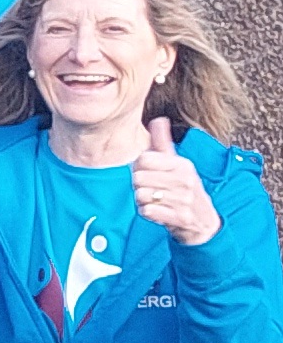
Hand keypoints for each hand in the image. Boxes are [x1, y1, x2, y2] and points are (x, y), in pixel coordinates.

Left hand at [138, 118, 221, 244]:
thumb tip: (158, 119)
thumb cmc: (184, 189)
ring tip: (156, 201)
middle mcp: (185, 180)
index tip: (149, 173)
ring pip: (140, 194)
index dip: (139, 167)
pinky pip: (147, 211)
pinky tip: (158, 211)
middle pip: (138, 177)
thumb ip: (163, 143)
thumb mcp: (177, 164)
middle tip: (152, 189)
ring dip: (142, 200)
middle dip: (139, 185)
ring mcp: (184, 199)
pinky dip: (147, 213)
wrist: (203, 222)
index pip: (144, 158)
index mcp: (182, 164)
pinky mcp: (180, 217)